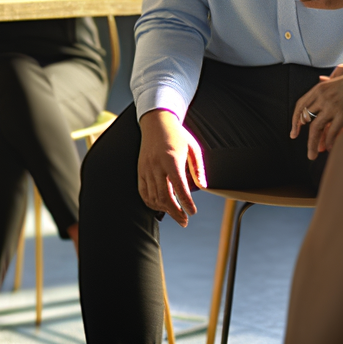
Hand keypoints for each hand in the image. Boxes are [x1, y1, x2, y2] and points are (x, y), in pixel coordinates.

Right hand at [137, 110, 205, 226]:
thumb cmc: (177, 135)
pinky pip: (143, 191)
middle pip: (164, 196)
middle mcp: (156, 165)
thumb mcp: (193, 148)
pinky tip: (159, 206)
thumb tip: (203, 186)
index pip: (179, 186)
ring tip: (175, 214)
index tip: (192, 212)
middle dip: (175, 212)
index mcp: (171, 159)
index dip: (185, 202)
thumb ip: (198, 168)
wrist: (156, 122)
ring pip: (152, 196)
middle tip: (184, 221)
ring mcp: (146, 168)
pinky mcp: (140, 170)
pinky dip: (150, 202)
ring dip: (164, 209)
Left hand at [290, 61, 342, 158]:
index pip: (300, 105)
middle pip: (305, 118)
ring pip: (315, 128)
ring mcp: (332, 104)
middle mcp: (323, 96)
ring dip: (312, 144)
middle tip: (304, 149)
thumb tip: (321, 79)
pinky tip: (330, 148)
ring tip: (312, 155)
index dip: (295, 120)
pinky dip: (329, 142)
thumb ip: (331, 81)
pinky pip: (332, 131)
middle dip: (301, 135)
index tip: (294, 132)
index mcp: (320, 87)